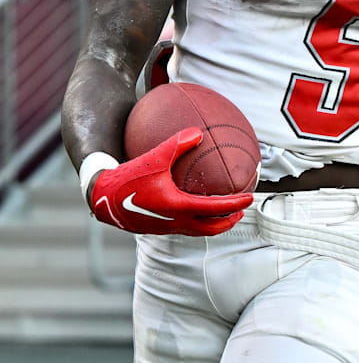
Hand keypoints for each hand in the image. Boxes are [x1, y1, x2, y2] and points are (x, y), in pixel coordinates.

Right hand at [89, 128, 252, 235]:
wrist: (103, 199)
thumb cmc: (128, 177)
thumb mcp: (153, 157)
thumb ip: (177, 144)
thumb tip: (199, 131)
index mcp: (178, 207)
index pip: (215, 208)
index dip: (235, 204)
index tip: (250, 198)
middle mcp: (175, 222)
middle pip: (212, 227)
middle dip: (230, 220)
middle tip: (243, 210)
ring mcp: (167, 227)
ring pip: (199, 230)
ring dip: (215, 223)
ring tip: (225, 213)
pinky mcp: (159, 227)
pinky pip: (186, 226)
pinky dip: (199, 220)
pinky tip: (195, 206)